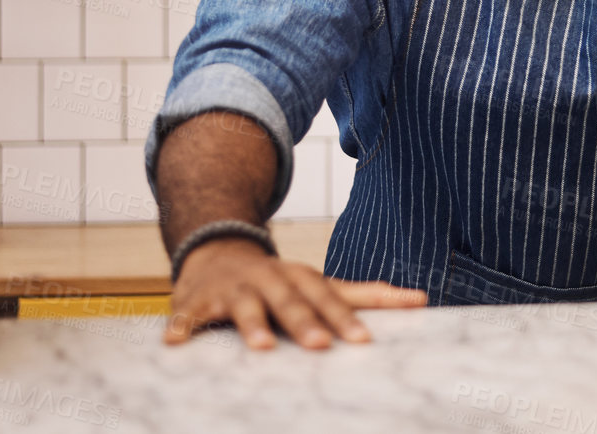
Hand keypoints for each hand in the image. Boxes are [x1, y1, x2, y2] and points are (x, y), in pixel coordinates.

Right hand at [163, 239, 427, 349]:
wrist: (218, 248)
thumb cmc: (281, 280)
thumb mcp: (320, 283)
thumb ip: (364, 296)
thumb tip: (420, 299)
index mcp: (302, 279)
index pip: (330, 297)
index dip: (347, 318)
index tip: (365, 341)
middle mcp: (271, 281)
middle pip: (291, 302)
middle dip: (306, 323)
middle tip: (321, 346)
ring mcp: (234, 289)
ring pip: (245, 307)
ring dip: (253, 325)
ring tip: (263, 347)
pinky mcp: (198, 301)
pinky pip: (188, 316)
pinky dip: (182, 328)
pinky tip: (175, 345)